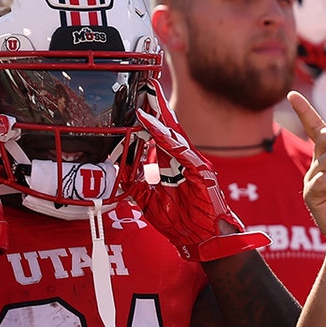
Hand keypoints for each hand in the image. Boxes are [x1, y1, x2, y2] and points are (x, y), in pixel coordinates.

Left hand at [128, 83, 269, 260]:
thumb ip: (137, 185)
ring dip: (161, 116)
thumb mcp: (150, 202)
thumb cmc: (184, 222)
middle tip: (145, 86)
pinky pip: (181, 151)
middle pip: (169, 129)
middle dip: (157, 108)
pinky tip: (154, 126)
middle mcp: (186, 161)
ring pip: (175, 135)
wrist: (205, 240)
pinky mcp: (201, 172)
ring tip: (147, 97)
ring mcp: (195, 165)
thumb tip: (119, 170)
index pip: (160, 138)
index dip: (150, 120)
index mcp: (175, 167)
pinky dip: (166, 138)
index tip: (138, 102)